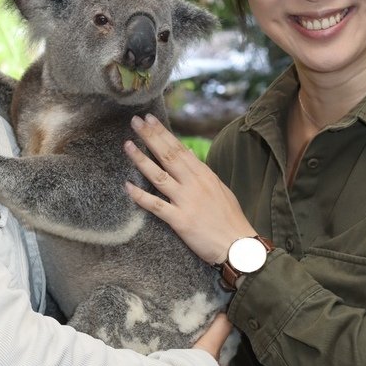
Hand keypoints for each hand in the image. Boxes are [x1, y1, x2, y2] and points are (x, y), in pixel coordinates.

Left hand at [124, 114, 255, 264]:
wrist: (238, 246)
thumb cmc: (230, 219)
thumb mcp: (219, 188)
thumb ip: (201, 172)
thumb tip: (187, 154)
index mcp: (204, 175)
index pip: (179, 148)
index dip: (163, 133)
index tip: (150, 120)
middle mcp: (194, 184)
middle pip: (168, 156)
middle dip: (150, 137)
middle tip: (135, 121)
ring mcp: (186, 201)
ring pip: (159, 176)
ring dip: (141, 160)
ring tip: (127, 145)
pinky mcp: (180, 220)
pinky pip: (156, 206)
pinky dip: (140, 196)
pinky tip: (127, 186)